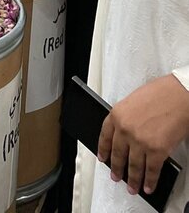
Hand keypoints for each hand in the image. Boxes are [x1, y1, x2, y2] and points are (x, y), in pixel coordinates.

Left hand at [98, 74, 188, 194]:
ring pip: (134, 167)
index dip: (103, 150)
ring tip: (132, 188)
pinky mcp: (156, 151)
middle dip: (117, 169)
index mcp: (117, 114)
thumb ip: (126, 118)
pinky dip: (150, 182)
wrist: (178, 95)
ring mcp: (140, 142)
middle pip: (118, 154)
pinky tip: (148, 186)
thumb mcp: (133, 102)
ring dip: (133, 180)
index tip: (103, 158)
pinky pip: (151, 171)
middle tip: (116, 177)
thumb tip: (125, 136)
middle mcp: (125, 129)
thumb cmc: (160, 94)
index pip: (105, 137)